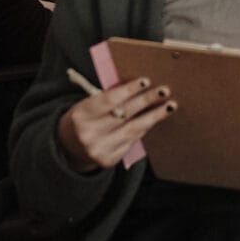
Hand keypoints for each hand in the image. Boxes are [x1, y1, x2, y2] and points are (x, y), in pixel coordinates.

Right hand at [55, 76, 174, 170]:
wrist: (70, 146)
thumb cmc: (85, 118)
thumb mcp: (88, 105)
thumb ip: (108, 98)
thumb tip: (139, 86)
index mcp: (81, 115)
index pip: (109, 100)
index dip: (128, 90)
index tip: (145, 81)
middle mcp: (89, 134)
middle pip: (124, 114)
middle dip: (146, 101)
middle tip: (164, 90)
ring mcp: (99, 149)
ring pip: (132, 130)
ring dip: (154, 116)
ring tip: (169, 106)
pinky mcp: (109, 160)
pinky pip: (132, 141)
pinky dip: (144, 129)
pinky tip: (154, 119)